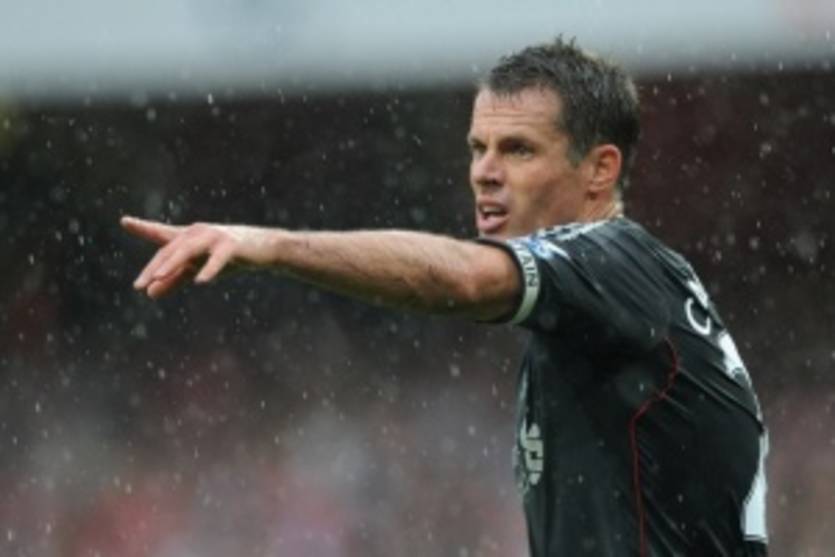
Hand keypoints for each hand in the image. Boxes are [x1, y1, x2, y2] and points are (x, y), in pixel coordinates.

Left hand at [121, 216, 273, 298]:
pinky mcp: (232, 246)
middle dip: (154, 268)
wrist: (266, 249)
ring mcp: (215, 237)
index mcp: (188, 237)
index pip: (162, 233)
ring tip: (158, 278)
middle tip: (139, 285)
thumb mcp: (198, 269)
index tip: (125, 221)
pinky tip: (201, 282)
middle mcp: (198, 233)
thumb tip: (148, 293)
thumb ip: (173, 279)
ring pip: (188, 250)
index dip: (143, 227)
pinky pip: (218, 259)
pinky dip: (209, 269)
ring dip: (172, 264)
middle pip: (171, 250)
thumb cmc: (229, 258)